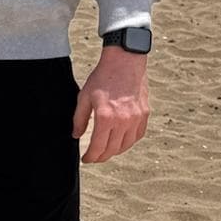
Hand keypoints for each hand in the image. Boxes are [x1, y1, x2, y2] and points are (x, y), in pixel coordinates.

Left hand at [72, 49, 149, 163]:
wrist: (124, 62)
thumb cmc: (103, 77)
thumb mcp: (84, 97)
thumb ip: (79, 119)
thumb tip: (76, 135)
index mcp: (105, 117)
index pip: (97, 147)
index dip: (90, 157)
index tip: (86, 159)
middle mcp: (122, 121)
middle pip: (112, 149)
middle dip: (101, 157)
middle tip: (94, 157)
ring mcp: (135, 118)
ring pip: (126, 145)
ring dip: (115, 151)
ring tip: (106, 151)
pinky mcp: (144, 114)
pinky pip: (137, 135)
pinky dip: (129, 142)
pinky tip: (121, 141)